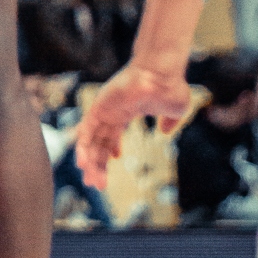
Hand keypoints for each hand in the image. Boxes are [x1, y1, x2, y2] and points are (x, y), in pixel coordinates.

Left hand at [76, 58, 192, 187]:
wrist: (162, 73)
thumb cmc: (170, 86)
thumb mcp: (175, 110)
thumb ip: (169, 121)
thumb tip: (165, 132)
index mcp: (126, 111)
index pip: (112, 134)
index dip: (109, 150)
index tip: (114, 161)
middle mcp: (111, 111)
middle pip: (99, 142)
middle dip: (97, 164)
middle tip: (97, 184)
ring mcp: (104, 108)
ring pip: (90, 139)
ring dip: (89, 161)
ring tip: (90, 180)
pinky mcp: (99, 106)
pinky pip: (86, 129)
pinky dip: (83, 147)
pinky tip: (83, 163)